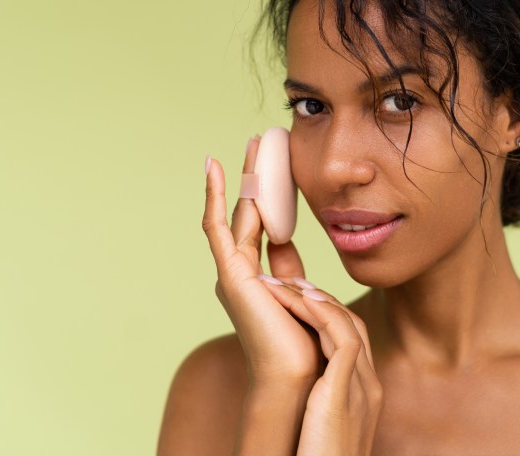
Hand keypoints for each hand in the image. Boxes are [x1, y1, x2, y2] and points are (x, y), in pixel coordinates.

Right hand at [202, 138, 320, 387]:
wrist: (300, 377)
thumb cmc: (306, 344)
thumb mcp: (301, 294)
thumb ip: (290, 268)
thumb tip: (286, 241)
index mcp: (258, 277)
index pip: (265, 224)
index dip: (272, 194)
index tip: (279, 167)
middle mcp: (241, 271)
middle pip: (251, 211)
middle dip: (258, 176)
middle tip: (264, 141)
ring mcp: (233, 271)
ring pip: (240, 211)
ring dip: (247, 176)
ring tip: (255, 143)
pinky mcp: (230, 273)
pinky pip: (218, 226)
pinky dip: (214, 195)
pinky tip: (213, 166)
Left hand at [262, 282, 383, 455]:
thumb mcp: (321, 425)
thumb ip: (318, 402)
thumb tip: (299, 388)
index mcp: (364, 392)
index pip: (351, 338)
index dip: (326, 313)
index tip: (299, 298)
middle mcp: (368, 385)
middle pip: (353, 325)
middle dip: (322, 299)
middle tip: (292, 281)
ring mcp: (362, 387)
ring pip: (347, 324)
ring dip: (315, 299)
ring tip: (288, 284)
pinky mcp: (346, 392)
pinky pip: (339, 338)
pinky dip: (319, 313)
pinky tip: (296, 300)